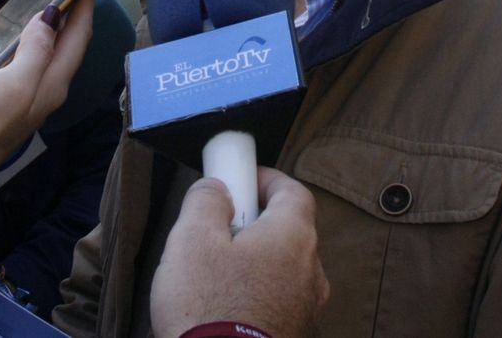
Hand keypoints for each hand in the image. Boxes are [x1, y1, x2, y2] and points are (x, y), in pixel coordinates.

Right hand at [0, 0, 92, 176]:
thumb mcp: (14, 83)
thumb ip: (37, 49)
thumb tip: (53, 17)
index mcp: (51, 85)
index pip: (77, 39)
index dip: (84, 9)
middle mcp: (39, 92)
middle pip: (57, 46)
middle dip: (59, 15)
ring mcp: (14, 101)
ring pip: (25, 55)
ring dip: (20, 31)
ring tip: (14, 9)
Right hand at [150, 169, 328, 337]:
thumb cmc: (207, 308)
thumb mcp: (191, 239)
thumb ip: (206, 201)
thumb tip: (216, 189)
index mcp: (293, 236)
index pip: (294, 191)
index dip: (268, 179)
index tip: (243, 178)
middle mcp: (310, 271)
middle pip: (290, 230)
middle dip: (257, 222)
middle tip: (222, 226)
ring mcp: (306, 307)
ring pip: (285, 268)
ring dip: (258, 261)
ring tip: (217, 271)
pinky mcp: (294, 334)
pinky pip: (280, 300)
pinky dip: (259, 292)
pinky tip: (227, 304)